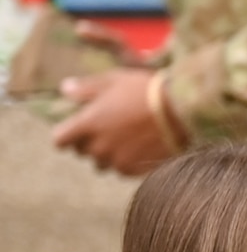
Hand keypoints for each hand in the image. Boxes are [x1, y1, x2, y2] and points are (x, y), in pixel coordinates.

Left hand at [51, 69, 177, 175]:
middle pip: (82, 152)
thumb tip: (65, 90)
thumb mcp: (113, 81)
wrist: (181, 111)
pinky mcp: (135, 170)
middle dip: (89, 143)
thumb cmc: (145, 91)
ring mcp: (116, 160)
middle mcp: (98, 146)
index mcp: (87, 124)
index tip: (75, 130)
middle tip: (106, 131)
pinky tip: (139, 148)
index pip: (60, 140)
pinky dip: (126, 161)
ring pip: (102, 163)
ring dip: (108, 154)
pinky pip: (121, 170)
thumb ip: (86, 88)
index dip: (66, 135)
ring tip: (125, 141)